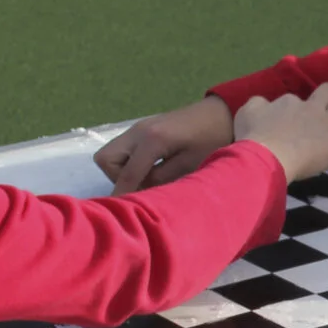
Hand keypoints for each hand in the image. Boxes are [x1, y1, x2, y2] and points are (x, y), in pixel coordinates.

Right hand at [97, 96, 236, 193]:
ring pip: (110, 153)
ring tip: (147, 178)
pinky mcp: (142, 129)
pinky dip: (128, 162)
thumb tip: (140, 193)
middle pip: (105, 159)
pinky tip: (150, 168)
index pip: (126, 174)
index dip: (122, 196)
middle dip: (117, 178)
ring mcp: (138, 127)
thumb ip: (162, 179)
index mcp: (152, 140)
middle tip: (141, 186)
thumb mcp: (190, 165)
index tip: (122, 213)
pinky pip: (123, 149)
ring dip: (121, 170)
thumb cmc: (213, 140)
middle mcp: (138, 131)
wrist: (222, 113)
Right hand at [232, 83, 327, 183]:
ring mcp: (326, 124)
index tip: (295, 114)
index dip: (296, 106)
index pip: (294, 101)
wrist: (268, 155)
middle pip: (326, 92)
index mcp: (288, 102)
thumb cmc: (253, 138)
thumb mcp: (247, 113)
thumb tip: (264, 102)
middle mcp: (310, 108)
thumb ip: (258, 105)